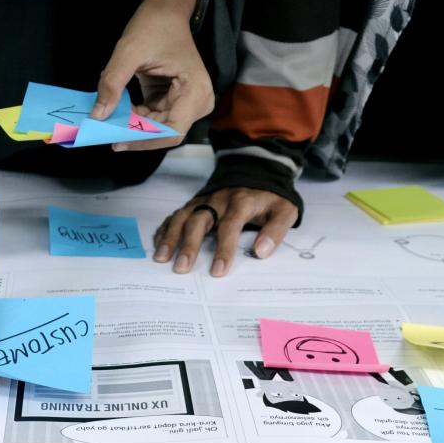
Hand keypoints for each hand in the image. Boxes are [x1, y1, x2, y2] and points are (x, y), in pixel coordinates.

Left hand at [90, 0, 212, 150]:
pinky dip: (136, 117)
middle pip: (165, 133)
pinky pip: (154, 119)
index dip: (144, 141)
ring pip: (158, 128)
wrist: (167, 9)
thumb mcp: (128, 52)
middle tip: (106, 132)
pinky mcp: (175, 101)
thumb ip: (112, 84)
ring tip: (109, 119)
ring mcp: (188, 103)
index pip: (172, 131)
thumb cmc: (154, 24)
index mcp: (195, 91)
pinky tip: (119, 110)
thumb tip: (97, 115)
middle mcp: (197, 101)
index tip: (118, 141)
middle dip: (136, 134)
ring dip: (134, 126)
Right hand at [154, 188, 298, 276]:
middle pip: (199, 221)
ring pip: (182, 216)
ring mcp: (203, 200)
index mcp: (241, 202)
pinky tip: (158, 245)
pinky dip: (165, 229)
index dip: (224, 249)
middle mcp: (218, 200)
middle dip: (189, 245)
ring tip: (161, 258)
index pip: (230, 226)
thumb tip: (261, 252)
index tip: (218, 271)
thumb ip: (276, 230)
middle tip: (182, 268)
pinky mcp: (195, 203)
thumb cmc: (270, 198)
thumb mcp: (285, 210)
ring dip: (170, 237)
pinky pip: (176, 215)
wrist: (257, 170)